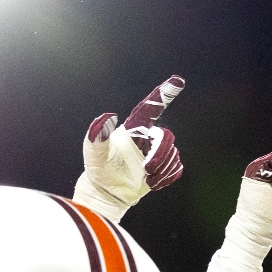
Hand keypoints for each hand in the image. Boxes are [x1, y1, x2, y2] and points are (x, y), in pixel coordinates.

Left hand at [74, 75, 185, 221]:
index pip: (151, 106)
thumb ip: (97, 135)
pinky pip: (177, 169)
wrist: (106, 192)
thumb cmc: (98, 169)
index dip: (164, 93)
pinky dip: (166, 178)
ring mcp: (156, 153)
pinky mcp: (163, 168)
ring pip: (173, 155)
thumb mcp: (93, 153)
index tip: (178, 80)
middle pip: (167, 137)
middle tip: (147, 168)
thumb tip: (107, 116)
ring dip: (161, 169)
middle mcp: (147, 137)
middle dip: (160, 154)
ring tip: (145, 177)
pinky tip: (151, 182)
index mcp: (133, 128)